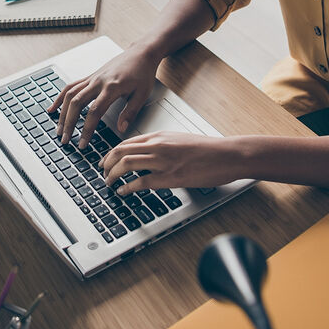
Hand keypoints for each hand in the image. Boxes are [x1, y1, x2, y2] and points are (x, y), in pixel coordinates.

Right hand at [49, 44, 160, 147]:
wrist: (140, 53)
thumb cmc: (143, 72)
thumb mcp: (142, 94)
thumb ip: (130, 112)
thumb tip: (121, 129)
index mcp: (112, 87)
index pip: (94, 111)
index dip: (87, 129)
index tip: (83, 143)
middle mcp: (99, 81)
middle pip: (77, 103)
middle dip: (69, 123)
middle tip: (65, 140)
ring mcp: (92, 78)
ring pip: (70, 95)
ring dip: (62, 113)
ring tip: (59, 130)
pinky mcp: (90, 76)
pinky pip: (71, 86)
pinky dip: (60, 97)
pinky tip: (53, 109)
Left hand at [100, 131, 239, 193]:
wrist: (227, 154)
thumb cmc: (208, 149)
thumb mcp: (181, 141)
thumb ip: (163, 146)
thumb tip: (150, 155)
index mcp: (161, 136)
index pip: (127, 142)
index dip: (112, 153)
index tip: (105, 161)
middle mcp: (158, 145)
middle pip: (121, 151)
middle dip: (106, 163)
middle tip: (102, 172)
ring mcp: (164, 161)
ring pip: (126, 164)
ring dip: (113, 175)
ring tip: (108, 183)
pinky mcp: (171, 177)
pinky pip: (142, 181)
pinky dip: (128, 187)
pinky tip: (123, 192)